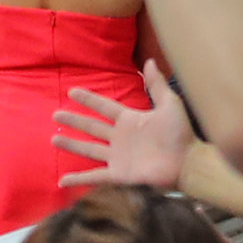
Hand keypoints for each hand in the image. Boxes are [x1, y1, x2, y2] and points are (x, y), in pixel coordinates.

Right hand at [54, 62, 193, 193]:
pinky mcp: (119, 174)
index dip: (89, 100)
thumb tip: (149, 61)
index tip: (72, 92)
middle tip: (56, 114)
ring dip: (72, 144)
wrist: (188, 162)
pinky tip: (62, 181)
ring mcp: (118, 157)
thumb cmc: (181, 133)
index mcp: (130, 120)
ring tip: (54, 139)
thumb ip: (156, 85)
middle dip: (74, 121)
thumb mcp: (169, 104)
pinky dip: (78, 179)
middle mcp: (120, 138)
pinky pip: (95, 177)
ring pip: (89, 149)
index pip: (104, 107)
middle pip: (92, 127)